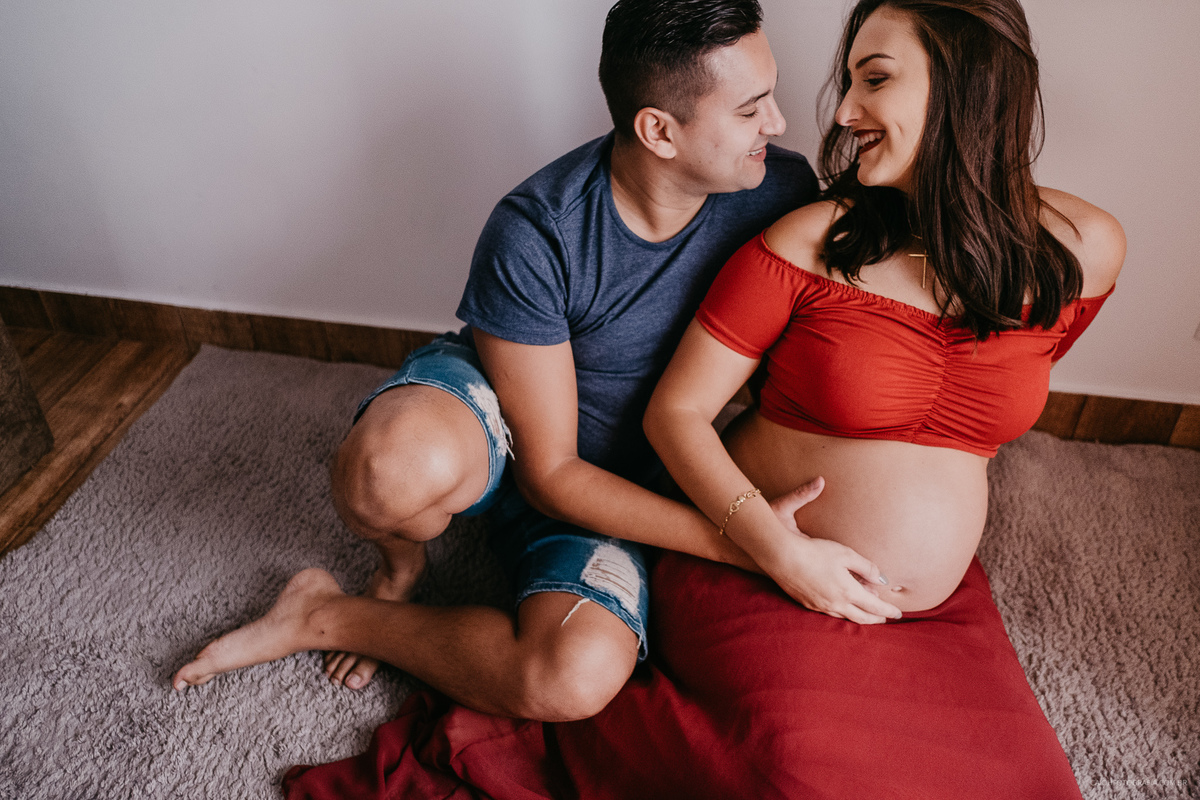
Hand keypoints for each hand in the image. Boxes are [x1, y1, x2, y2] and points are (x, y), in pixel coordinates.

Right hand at [765, 477, 902, 623]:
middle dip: (876, 619)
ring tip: (866, 613)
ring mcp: (820, 606)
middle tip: (885, 618)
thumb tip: (882, 579)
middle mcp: (836, 603)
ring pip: (845, 617)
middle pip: (862, 617)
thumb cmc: (814, 552)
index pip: (875, 607)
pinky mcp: (807, 604)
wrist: (781, 557)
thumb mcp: (845, 554)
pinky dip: (842, 612)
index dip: (888, 611)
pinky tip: (841, 606)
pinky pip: (830, 613)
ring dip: (859, 617)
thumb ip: (866, 567)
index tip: (898, 613)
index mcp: (848, 592)